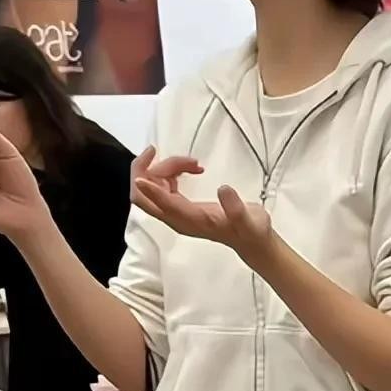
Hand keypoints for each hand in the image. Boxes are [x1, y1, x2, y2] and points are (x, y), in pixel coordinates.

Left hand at [131, 150, 273, 263]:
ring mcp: (175, 211)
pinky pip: (161, 185)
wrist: (250, 239)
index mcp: (189, 221)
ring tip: (194, 163)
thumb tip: (224, 189)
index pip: (162, 206)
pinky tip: (191, 168)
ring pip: (152, 186)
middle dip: (144, 172)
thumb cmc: (249, 230)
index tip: (140, 177)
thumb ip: (236, 208)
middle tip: (157, 151)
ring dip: (165, 168)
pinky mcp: (179, 205)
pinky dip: (170, 171)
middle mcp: (176, 217)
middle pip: (143, 198)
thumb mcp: (250, 221)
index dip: (151, 191)